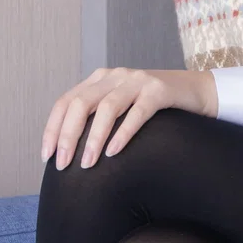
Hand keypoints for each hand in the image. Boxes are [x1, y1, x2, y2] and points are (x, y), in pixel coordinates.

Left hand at [42, 66, 216, 169]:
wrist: (197, 93)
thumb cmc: (154, 109)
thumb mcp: (121, 109)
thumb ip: (98, 120)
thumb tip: (70, 153)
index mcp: (99, 80)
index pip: (65, 102)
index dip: (52, 129)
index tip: (46, 156)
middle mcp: (115, 76)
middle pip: (80, 104)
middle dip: (67, 136)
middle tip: (63, 165)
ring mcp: (138, 81)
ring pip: (107, 108)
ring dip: (94, 138)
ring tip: (87, 164)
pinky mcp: (159, 91)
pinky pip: (137, 112)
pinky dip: (123, 133)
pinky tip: (113, 152)